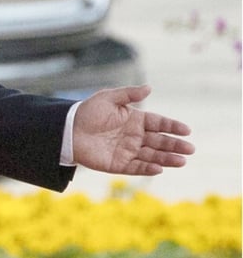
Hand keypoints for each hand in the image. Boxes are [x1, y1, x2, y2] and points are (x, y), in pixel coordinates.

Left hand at [72, 85, 193, 174]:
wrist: (67, 130)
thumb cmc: (87, 112)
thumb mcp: (108, 98)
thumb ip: (128, 94)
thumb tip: (149, 88)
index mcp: (134, 120)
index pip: (158, 123)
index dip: (172, 127)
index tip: (186, 130)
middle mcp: (134, 136)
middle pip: (159, 142)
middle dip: (175, 145)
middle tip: (190, 149)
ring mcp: (127, 151)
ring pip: (151, 156)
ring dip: (167, 159)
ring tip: (182, 161)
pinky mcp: (118, 164)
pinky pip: (136, 167)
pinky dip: (147, 169)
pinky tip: (159, 168)